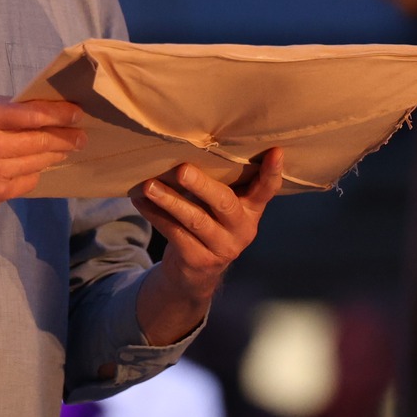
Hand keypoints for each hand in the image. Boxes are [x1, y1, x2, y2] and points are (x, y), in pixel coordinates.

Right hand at [0, 90, 87, 210]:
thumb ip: (3, 104)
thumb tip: (38, 106)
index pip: (32, 114)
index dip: (60, 114)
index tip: (77, 113)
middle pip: (41, 140)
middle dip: (67, 137)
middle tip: (81, 135)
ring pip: (39, 162)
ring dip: (56, 154)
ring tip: (66, 148)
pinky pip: (28, 181)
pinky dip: (36, 171)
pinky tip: (39, 164)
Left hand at [129, 149, 281, 309]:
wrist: (196, 274)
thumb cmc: (210, 224)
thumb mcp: (223, 207)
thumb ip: (222, 183)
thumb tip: (193, 142)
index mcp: (252, 209)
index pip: (267, 189)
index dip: (272, 172)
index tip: (275, 151)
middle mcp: (243, 229)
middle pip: (224, 203)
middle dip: (202, 185)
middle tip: (182, 169)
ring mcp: (222, 247)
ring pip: (194, 220)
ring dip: (169, 200)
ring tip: (149, 185)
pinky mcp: (199, 260)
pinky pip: (174, 233)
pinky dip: (155, 215)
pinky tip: (140, 201)